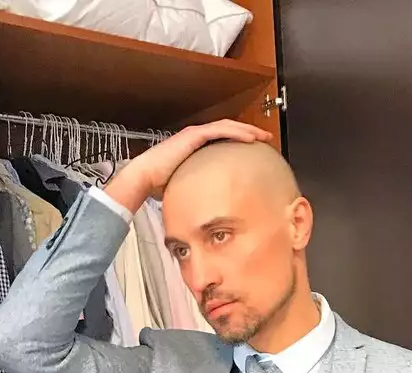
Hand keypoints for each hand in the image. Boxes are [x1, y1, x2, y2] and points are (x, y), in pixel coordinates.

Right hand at [105, 120, 272, 211]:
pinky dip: (237, 132)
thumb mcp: (187, 186)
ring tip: (263, 136)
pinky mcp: (194, 135)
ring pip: (228, 127)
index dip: (239, 141)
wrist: (145, 177)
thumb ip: (199, 190)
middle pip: (229, 130)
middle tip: (265, 138)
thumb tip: (208, 207)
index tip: (255, 149)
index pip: (222, 140)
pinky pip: (220, 130)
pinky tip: (250, 137)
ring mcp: (196, 134)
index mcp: (196, 148)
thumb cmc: (161, 184)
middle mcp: (197, 137)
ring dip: (247, 130)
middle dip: (249, 132)